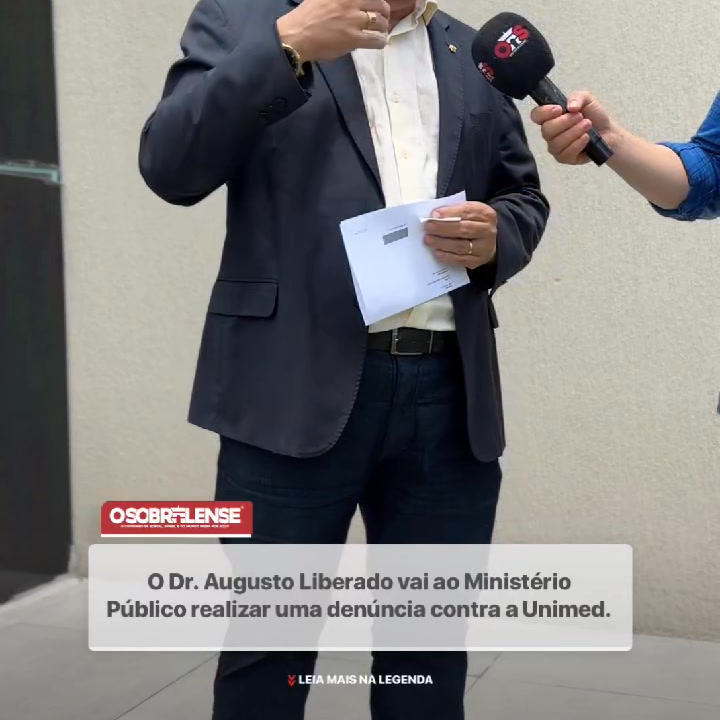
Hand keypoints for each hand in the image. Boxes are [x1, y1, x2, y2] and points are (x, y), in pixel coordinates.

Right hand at [276, 0, 390, 62]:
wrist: (296, 35)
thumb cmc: (306, 17)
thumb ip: (339, 0)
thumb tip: (352, 5)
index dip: (376, 0)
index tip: (375, 4)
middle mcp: (351, 2)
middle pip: (379, 4)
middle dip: (383, 11)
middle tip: (382, 18)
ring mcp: (354, 20)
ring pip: (380, 22)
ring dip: (383, 27)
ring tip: (381, 31)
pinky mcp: (354, 38)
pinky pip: (376, 39)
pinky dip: (380, 41)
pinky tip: (379, 42)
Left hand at [423, 202, 497, 269]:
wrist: (486, 241)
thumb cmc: (472, 223)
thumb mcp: (469, 212)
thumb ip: (454, 211)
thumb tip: (434, 215)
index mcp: (486, 214)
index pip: (467, 211)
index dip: (449, 213)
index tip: (434, 214)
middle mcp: (487, 231)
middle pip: (463, 229)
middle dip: (443, 228)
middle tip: (428, 227)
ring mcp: (483, 248)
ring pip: (460, 246)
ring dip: (442, 243)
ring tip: (428, 239)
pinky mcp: (477, 261)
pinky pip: (460, 260)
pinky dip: (446, 256)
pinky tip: (437, 252)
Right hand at [530, 91, 624, 164]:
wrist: (607, 132)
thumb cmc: (594, 115)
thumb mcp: (587, 99)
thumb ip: (577, 97)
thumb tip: (570, 107)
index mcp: (551, 117)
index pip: (536, 115)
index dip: (544, 113)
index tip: (559, 109)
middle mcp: (549, 133)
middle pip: (546, 130)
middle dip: (565, 122)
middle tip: (580, 117)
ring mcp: (555, 147)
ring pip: (556, 143)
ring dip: (574, 132)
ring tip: (587, 126)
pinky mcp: (564, 158)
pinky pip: (565, 153)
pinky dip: (577, 144)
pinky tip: (586, 138)